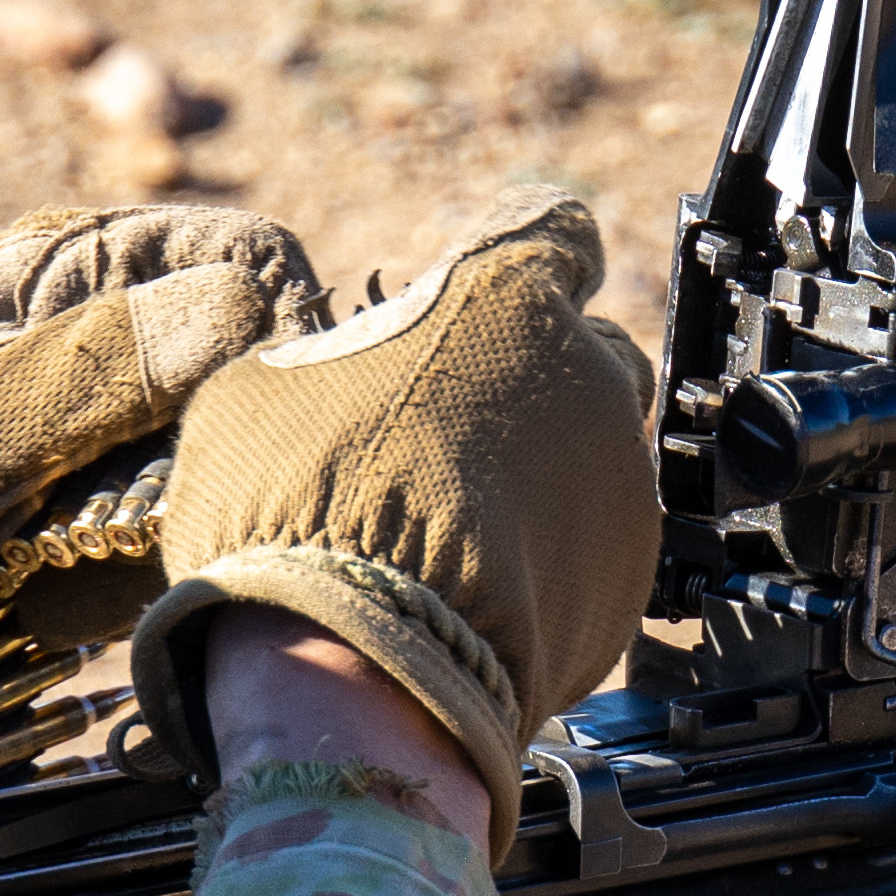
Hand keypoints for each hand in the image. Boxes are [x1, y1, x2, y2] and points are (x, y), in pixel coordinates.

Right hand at [123, 184, 657, 844]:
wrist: (353, 663)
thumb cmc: (291, 510)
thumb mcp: (261, 396)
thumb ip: (336, 358)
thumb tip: (342, 370)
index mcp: (502, 296)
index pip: (552, 232)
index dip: (523, 261)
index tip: (499, 292)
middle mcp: (587, 371)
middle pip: (579, 351)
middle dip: (530, 382)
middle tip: (451, 437)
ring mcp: (622, 476)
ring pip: (593, 451)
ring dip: (543, 476)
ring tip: (460, 531)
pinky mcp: (634, 573)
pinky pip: (595, 544)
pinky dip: (553, 559)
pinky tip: (485, 593)